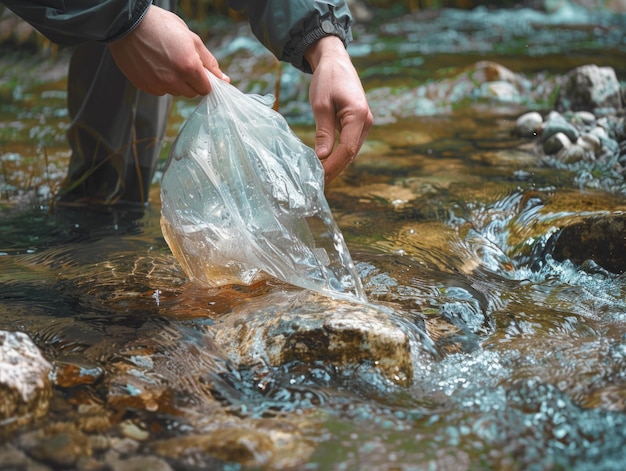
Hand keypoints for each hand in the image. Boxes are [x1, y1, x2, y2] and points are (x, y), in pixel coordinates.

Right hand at [108, 5, 228, 96]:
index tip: (201, 73)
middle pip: (192, 93)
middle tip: (182, 63)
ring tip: (166, 61)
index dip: (205, 81)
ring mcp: (158, 85)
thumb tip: (224, 79)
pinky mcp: (146, 87)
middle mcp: (174, 80)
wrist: (126, 23)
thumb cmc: (160, 25)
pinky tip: (155, 65)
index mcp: (189, 67)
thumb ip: (209, 61)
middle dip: (191, 82)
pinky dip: (161, 82)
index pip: (206, 89)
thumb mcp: (191, 38)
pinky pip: (160, 91)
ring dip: (176, 82)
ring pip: (176, 92)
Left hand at [305, 36, 372, 183]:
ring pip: (350, 152)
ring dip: (335, 165)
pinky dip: (337, 156)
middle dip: (334, 170)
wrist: (335, 61)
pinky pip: (348, 145)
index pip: (346, 149)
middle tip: (316, 185)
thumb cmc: (327, 79)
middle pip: (350, 154)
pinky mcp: (358, 124)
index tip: (319, 179)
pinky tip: (324, 165)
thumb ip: (323, 131)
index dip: (333, 167)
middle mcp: (366, 122)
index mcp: (358, 116)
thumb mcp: (321, 104)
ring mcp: (364, 124)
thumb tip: (322, 157)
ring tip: (319, 179)